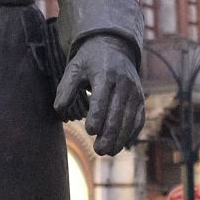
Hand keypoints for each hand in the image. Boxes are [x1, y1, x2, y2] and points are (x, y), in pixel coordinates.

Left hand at [55, 37, 145, 156]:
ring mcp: (135, 92)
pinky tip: (121, 145)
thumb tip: (59, 110)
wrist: (114, 48)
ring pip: (130, 119)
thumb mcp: (75, 68)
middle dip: (109, 133)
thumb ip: (66, 88)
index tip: (90, 132)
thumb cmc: (90, 61)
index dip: (97, 116)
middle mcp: (124, 83)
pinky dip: (131, 133)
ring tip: (108, 151)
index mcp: (105, 74)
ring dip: (120, 138)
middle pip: (117, 113)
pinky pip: (139, 119)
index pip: (102, 98)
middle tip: (98, 150)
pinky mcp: (140, 99)